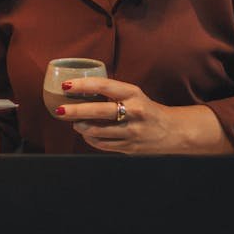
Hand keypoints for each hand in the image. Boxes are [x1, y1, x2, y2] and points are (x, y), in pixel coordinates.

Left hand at [56, 77, 174, 153]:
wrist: (173, 131)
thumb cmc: (147, 109)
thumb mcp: (134, 95)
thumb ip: (112, 93)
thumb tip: (80, 89)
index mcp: (133, 94)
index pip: (104, 86)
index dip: (82, 85)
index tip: (66, 85)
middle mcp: (133, 112)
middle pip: (98, 111)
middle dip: (74, 111)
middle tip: (60, 110)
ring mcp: (132, 131)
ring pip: (97, 131)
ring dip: (81, 127)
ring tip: (74, 123)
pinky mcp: (130, 147)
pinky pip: (102, 144)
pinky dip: (90, 139)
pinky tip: (87, 134)